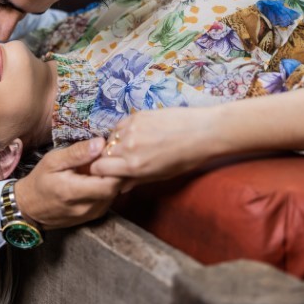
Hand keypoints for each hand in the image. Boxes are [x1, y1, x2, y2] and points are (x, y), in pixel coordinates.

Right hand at [14, 138, 122, 229]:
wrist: (30, 207)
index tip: (111, 151)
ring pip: (114, 193)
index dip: (115, 166)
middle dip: (116, 170)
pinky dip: (107, 186)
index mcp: (74, 192)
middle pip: (116, 188)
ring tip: (101, 165)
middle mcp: (86, 207)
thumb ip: (77, 153)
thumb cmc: (40, 181)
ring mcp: (91, 214)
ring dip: (112, 178)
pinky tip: (97, 177)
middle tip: (109, 155)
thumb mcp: (53, 161)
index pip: (111, 182)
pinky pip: (108, 199)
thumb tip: (100, 143)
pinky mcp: (94, 216)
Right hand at [90, 108, 219, 186]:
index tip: (107, 172)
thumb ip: (137, 180)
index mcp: (134, 166)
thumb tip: (120, 188)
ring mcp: (132, 129)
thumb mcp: (161, 175)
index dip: (100, 171)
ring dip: (114, 144)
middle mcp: (128, 147)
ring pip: (109, 139)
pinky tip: (133, 135)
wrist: (204, 132)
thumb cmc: (186, 158)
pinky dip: (121, 132)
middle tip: (118, 160)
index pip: (99, 168)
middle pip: (102, 154)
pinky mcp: (137, 115)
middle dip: (107, 159)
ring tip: (129, 147)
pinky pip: (119, 125)